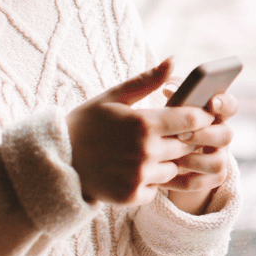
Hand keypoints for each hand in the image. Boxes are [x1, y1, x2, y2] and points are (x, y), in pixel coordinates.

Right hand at [66, 59, 213, 205]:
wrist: (56, 160)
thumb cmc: (86, 123)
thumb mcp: (113, 96)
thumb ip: (147, 81)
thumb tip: (173, 60)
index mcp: (143, 123)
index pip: (191, 120)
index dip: (200, 117)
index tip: (199, 115)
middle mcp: (145, 151)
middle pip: (187, 146)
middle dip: (185, 139)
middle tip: (172, 135)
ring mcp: (139, 176)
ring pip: (175, 169)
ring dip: (168, 161)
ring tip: (148, 152)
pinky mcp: (132, 195)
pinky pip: (158, 189)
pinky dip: (151, 181)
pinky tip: (134, 170)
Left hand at [162, 90, 236, 214]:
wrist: (149, 160)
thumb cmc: (160, 125)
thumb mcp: (164, 107)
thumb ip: (172, 93)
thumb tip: (170, 87)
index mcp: (213, 114)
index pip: (229, 105)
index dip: (224, 103)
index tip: (211, 103)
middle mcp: (219, 134)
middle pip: (227, 135)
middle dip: (205, 135)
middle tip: (181, 135)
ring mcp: (217, 157)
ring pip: (218, 162)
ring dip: (196, 160)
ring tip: (173, 159)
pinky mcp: (209, 179)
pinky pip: (203, 182)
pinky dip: (183, 180)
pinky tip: (164, 177)